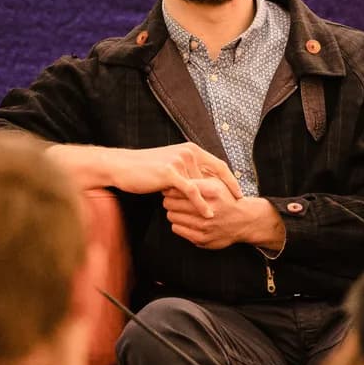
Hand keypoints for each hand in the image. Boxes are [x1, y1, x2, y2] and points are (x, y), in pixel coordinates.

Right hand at [103, 142, 241, 215]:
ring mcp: (180, 162)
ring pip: (203, 186)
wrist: (123, 166)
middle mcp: (188, 153)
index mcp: (191, 149)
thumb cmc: (146, 169)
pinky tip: (208, 215)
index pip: (219, 165)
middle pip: (214, 176)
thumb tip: (202, 183)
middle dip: (226, 193)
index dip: (231, 180)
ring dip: (213, 202)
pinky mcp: (171, 173)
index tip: (240, 194)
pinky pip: (192, 191)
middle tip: (235, 208)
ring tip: (224, 215)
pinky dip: (202, 204)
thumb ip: (188, 171)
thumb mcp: (171, 166)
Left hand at [162, 179, 280, 249]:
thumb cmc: (226, 199)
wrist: (244, 220)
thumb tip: (174, 177)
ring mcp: (204, 226)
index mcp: (211, 192)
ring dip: (173, 212)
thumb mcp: (216, 182)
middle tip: (171, 199)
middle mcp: (208, 209)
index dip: (172, 187)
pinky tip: (185, 220)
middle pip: (171, 203)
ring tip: (180, 209)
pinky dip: (178, 223)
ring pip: (172, 216)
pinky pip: (176, 228)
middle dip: (169, 199)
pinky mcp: (202, 238)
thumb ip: (197, 178)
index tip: (171, 187)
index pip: (179, 188)